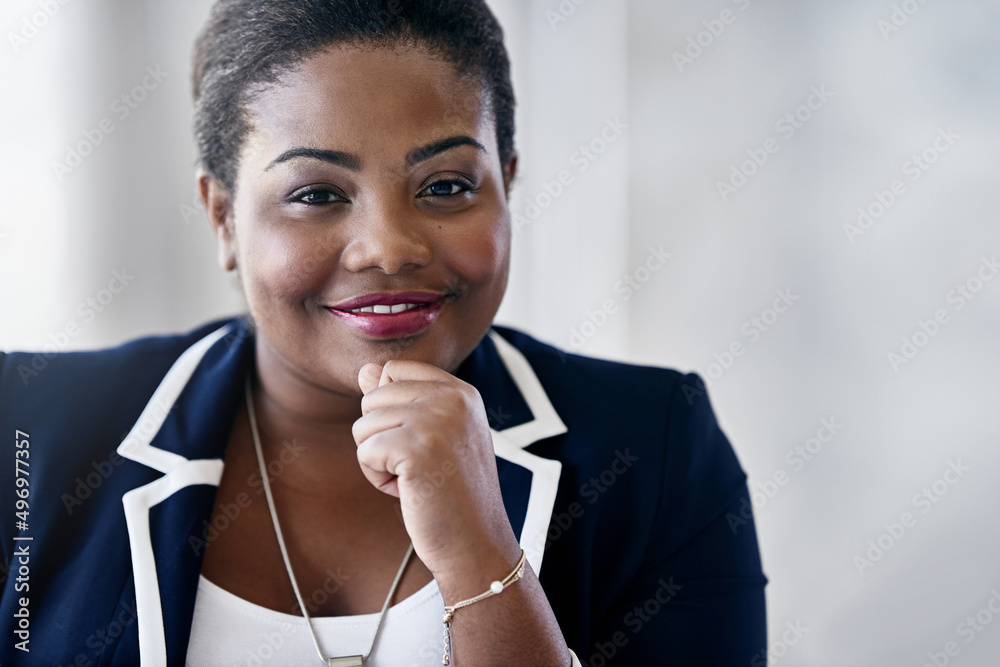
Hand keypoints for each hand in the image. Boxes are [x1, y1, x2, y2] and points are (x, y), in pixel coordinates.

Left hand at [352, 360, 518, 578]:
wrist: (476, 545)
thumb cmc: (452, 494)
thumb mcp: (431, 437)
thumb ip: (400, 399)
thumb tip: (364, 369)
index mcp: (461, 391)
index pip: (392, 371)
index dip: (390, 411)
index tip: (421, 444)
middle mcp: (453, 397)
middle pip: (372, 398)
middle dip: (381, 438)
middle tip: (419, 467)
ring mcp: (437, 420)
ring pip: (363, 426)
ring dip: (379, 460)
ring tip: (416, 480)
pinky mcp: (417, 447)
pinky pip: (364, 452)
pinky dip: (378, 478)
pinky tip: (410, 491)